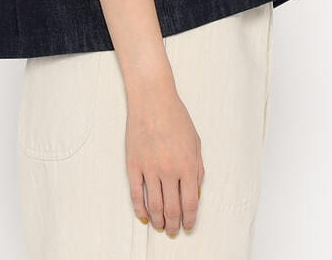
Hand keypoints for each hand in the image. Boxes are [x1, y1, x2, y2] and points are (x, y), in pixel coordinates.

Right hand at [125, 85, 204, 235]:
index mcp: (187, 166)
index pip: (190, 204)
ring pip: (154, 206)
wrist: (152, 99)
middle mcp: (169, 171)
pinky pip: (136, 194)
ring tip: (160, 226)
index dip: (190, 220)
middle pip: (172, 210)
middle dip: (173, 225)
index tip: (188, 226)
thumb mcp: (196, 142)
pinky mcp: (133, 165)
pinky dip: (140, 209)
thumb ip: (198, 169)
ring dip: (158, 221)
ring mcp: (149, 168)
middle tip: (173, 231)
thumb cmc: (176, 117)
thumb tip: (195, 193)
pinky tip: (144, 216)